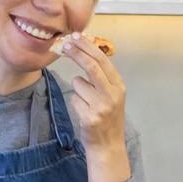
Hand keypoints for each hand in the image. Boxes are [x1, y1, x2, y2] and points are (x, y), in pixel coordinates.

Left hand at [57, 34, 131, 181]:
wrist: (108, 145)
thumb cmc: (107, 117)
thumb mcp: (112, 94)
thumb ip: (101, 76)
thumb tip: (85, 50)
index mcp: (119, 86)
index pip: (102, 60)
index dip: (87, 46)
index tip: (76, 36)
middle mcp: (112, 95)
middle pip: (91, 66)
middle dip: (76, 53)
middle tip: (64, 45)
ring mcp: (101, 106)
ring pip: (78, 83)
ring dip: (78, 89)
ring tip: (87, 102)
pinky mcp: (90, 117)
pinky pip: (74, 98)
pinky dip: (76, 102)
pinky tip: (85, 112)